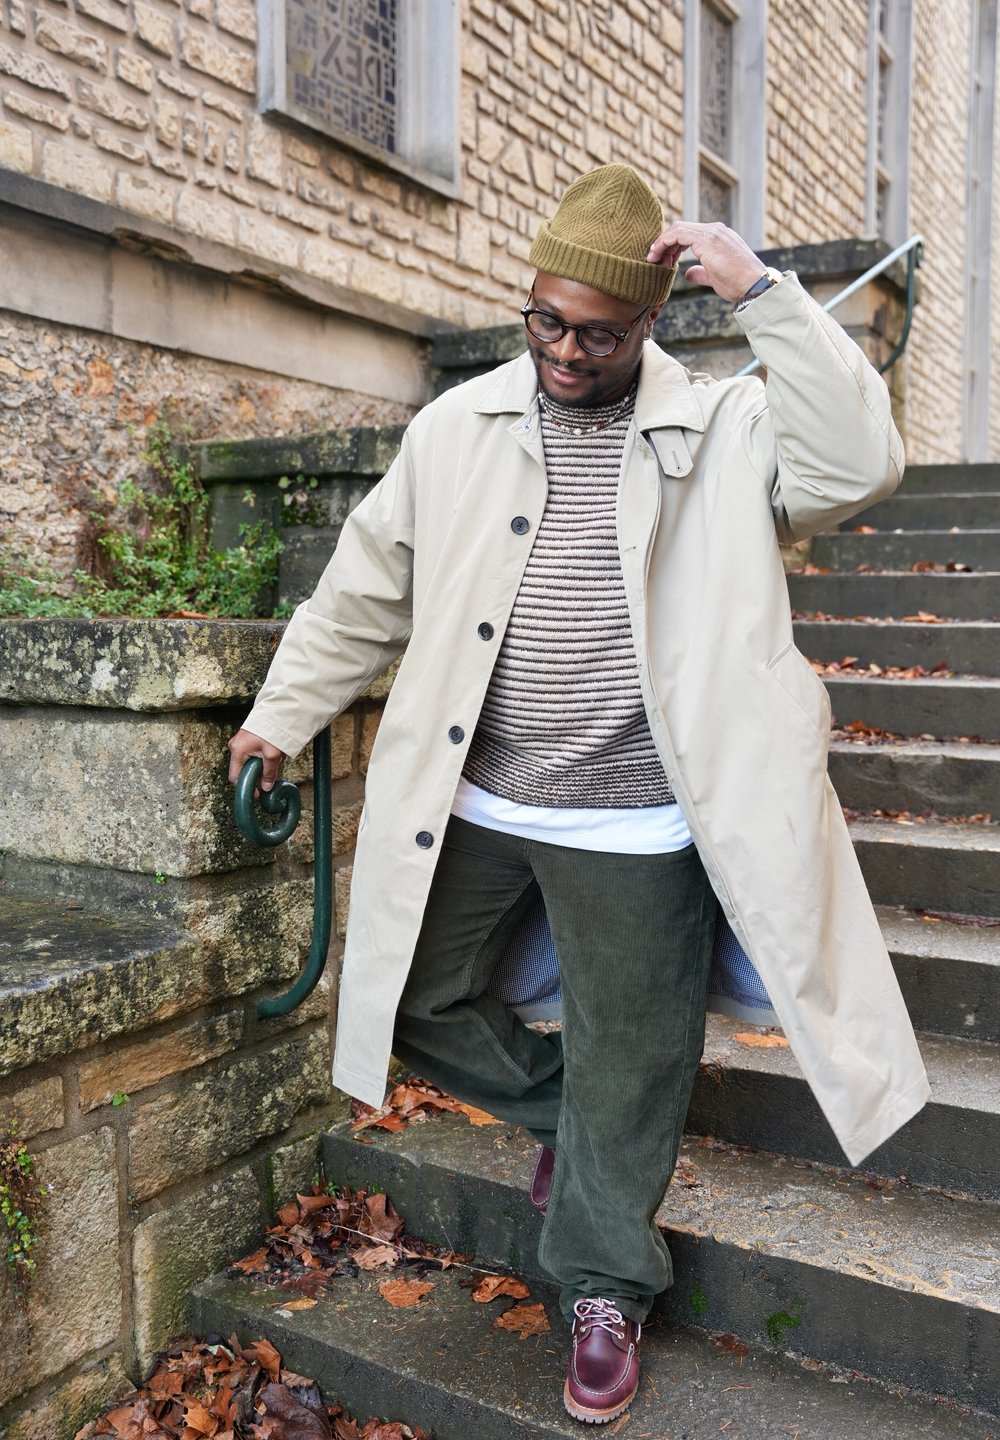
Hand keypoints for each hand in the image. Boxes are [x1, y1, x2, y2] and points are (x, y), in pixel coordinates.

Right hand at [227, 728, 285, 790]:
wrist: (276, 712)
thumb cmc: (272, 731)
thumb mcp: (272, 755)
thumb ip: (269, 773)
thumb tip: (266, 787)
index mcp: (237, 751)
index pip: (235, 777)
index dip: (245, 788)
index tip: (256, 793)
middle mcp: (235, 746)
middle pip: (241, 770)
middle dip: (254, 776)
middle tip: (268, 777)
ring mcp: (239, 742)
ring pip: (247, 762)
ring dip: (258, 766)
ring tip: (272, 761)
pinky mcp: (246, 740)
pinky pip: (250, 755)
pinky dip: (259, 758)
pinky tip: (270, 755)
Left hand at [646, 221, 764, 303]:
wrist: (753, 285)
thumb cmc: (738, 284)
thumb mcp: (715, 277)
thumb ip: (701, 272)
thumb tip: (688, 274)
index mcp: (717, 237)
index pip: (689, 234)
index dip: (672, 246)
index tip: (662, 260)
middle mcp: (715, 230)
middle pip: (681, 228)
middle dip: (664, 243)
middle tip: (653, 259)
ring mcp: (712, 232)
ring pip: (678, 229)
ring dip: (662, 243)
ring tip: (651, 258)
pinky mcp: (707, 239)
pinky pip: (678, 234)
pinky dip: (665, 242)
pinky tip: (657, 255)